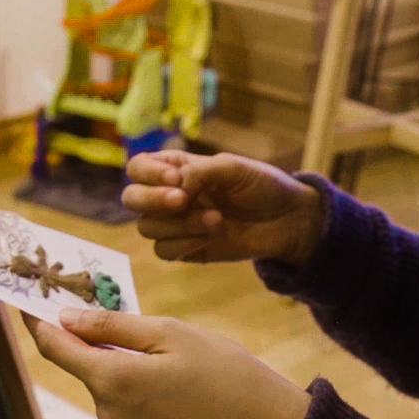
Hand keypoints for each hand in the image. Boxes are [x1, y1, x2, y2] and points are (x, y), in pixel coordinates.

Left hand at [28, 310, 309, 418]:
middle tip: (138, 328)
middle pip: (88, 369)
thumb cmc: (225, 373)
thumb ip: (112, 325)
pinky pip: (129, 415)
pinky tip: (179, 392)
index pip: (55, 347)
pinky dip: (143, 397)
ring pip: (110, 391)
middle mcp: (110, 415)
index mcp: (113, 379)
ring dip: (126, 372)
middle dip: (101, 345)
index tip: (28, 301)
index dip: (38, 322)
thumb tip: (65, 316)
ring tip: (175, 365)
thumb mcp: (170, 333)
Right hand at [121, 151, 324, 266]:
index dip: (149, 173)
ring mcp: (176, 224)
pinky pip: (164, 251)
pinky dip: (184, 244)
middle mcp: (169, 195)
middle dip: (152, 199)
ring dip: (180, 224)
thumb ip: (199, 172)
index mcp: (176, 168)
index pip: (138, 167)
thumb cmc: (261, 185)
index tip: (177, 178)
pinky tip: (212, 236)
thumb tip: (175, 189)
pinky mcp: (187, 249)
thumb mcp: (232, 167)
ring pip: (147, 227)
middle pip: (131, 198)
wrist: (288, 220)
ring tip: (216, 220)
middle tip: (183, 200)